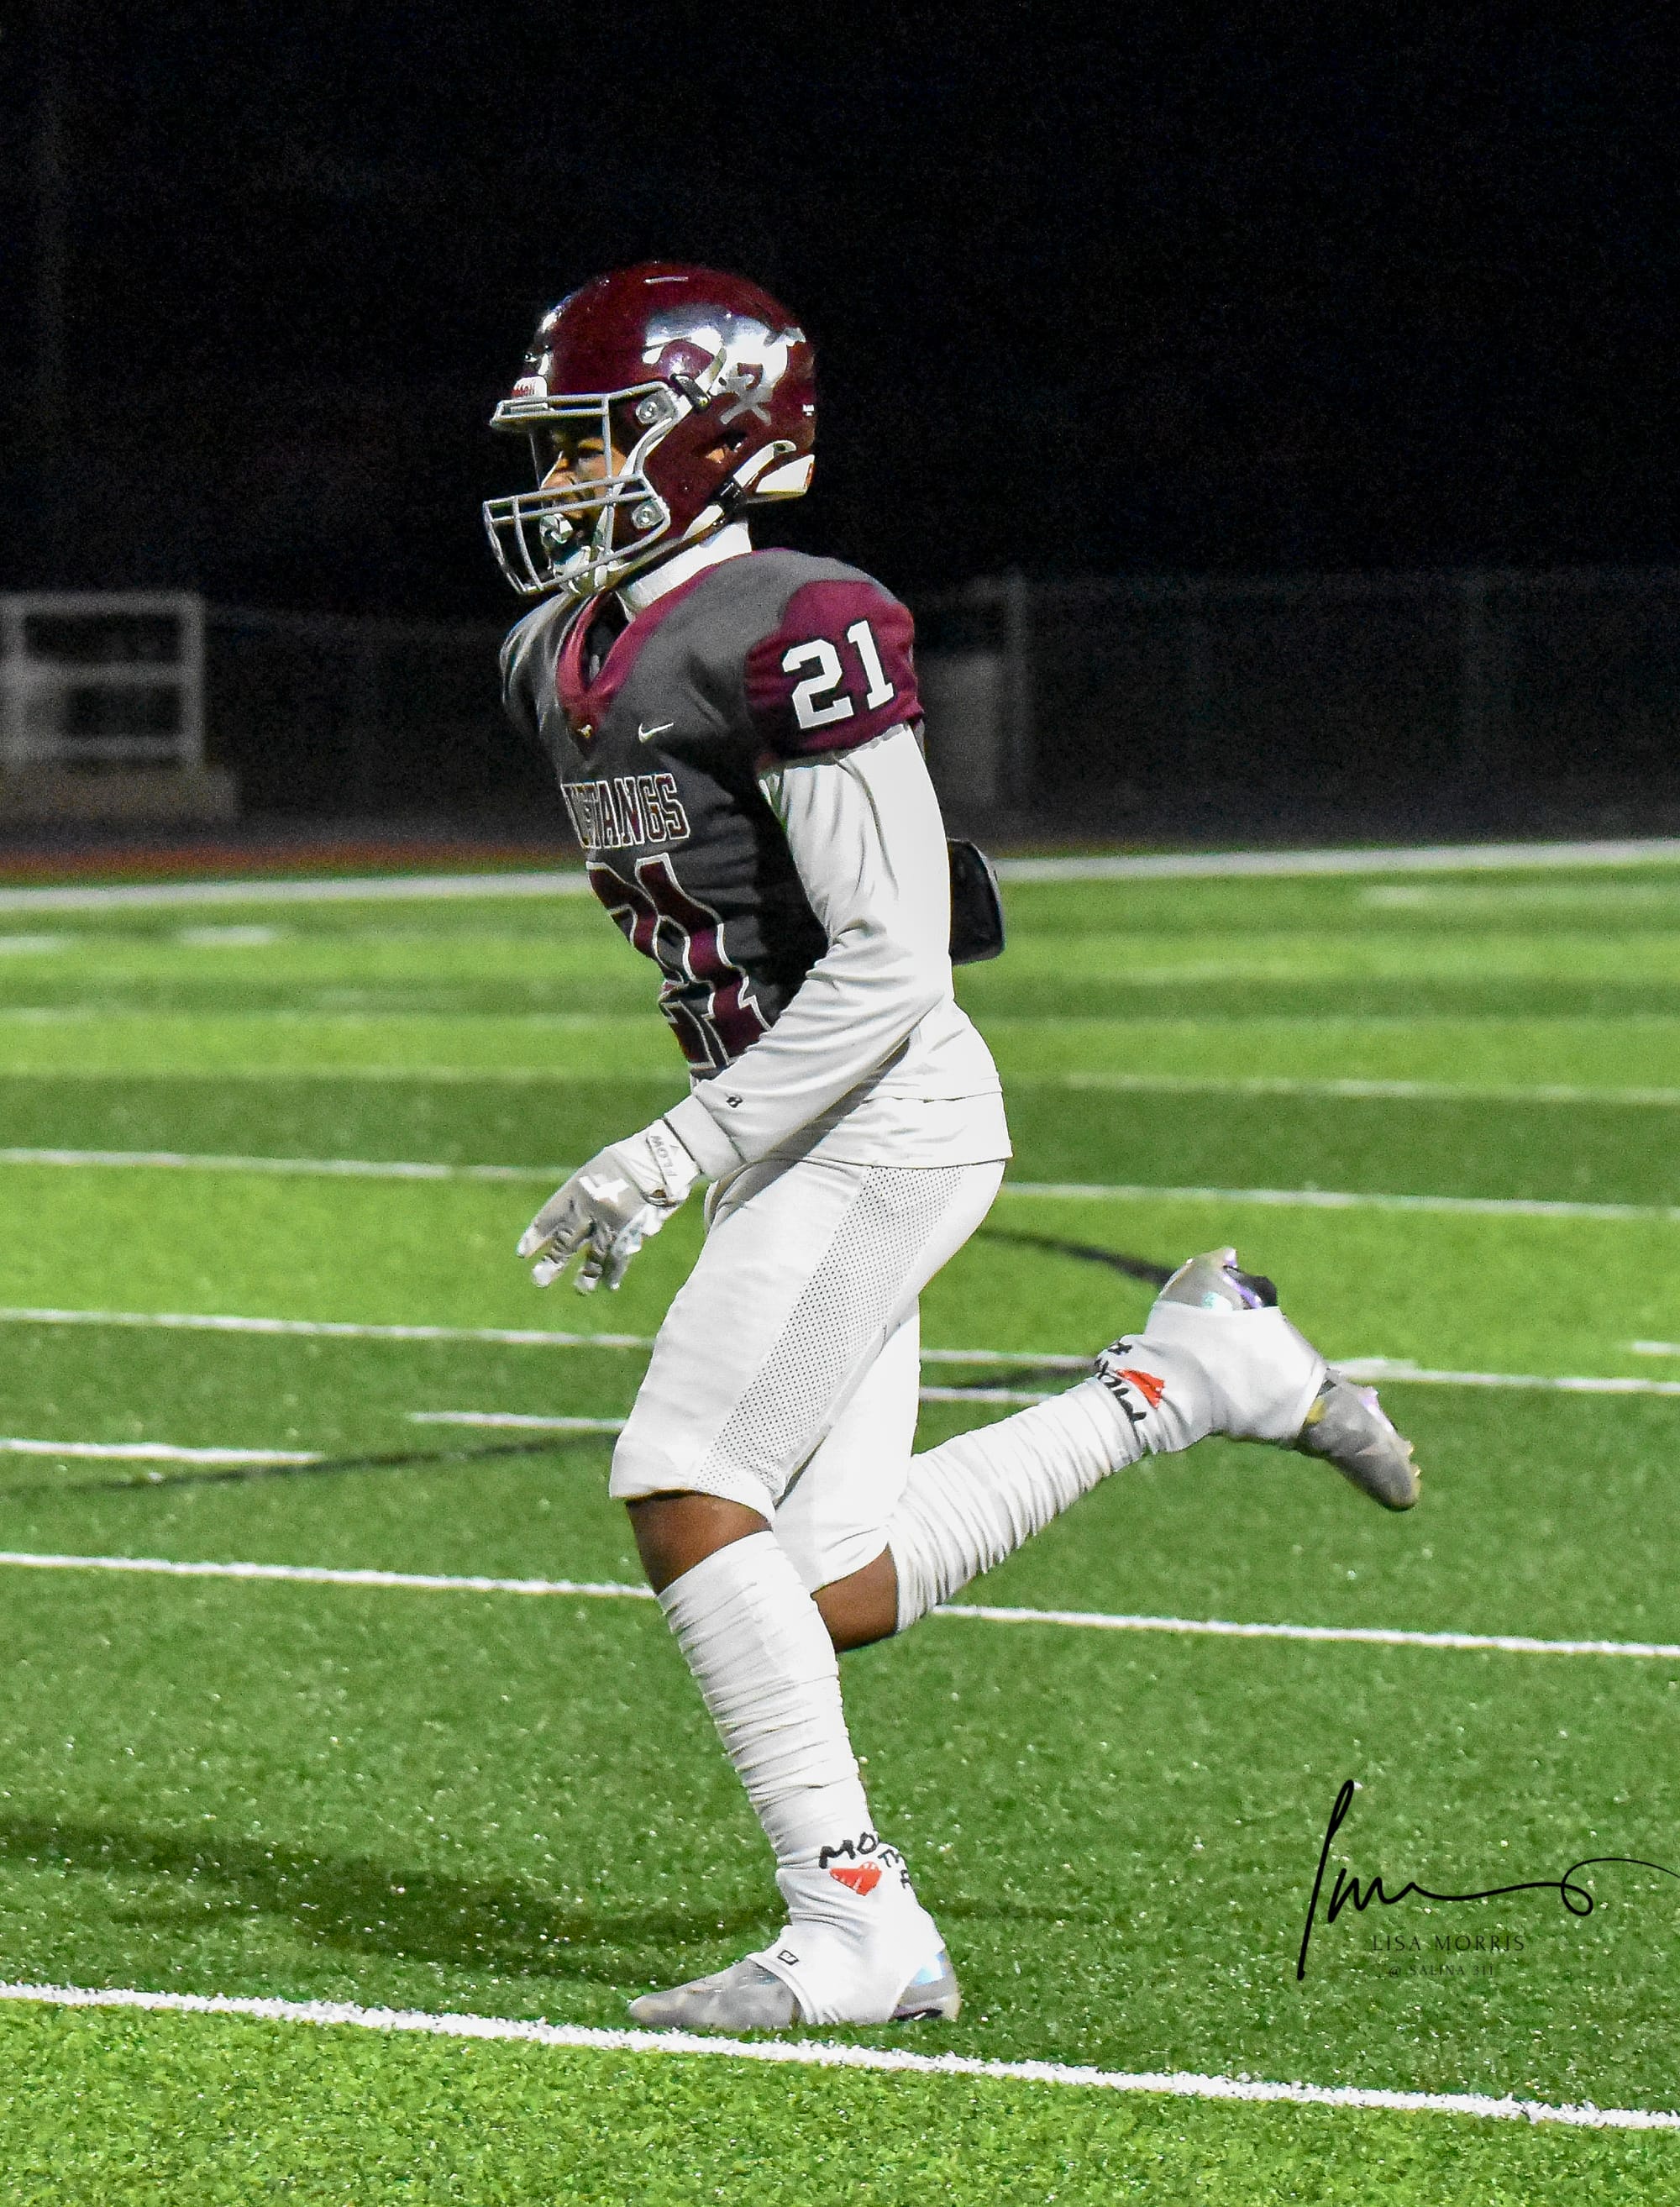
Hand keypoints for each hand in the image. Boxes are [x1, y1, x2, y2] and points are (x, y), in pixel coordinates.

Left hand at [517, 1120, 699, 1292]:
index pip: (548, 1218)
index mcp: (576, 1190)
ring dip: (586, 1275)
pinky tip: (609, 1285)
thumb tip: (575, 1219)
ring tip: (580, 1290)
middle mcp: (588, 1209)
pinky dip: (614, 1272)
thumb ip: (584, 1194)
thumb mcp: (597, 1169)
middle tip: (539, 1280)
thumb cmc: (629, 1159)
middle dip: (553, 1262)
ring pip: (593, 1256)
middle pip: (566, 1241)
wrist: (660, 1158)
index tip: (522, 1254)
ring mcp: (610, 1224)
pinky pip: (619, 1258)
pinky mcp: (632, 1233)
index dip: (535, 1237)